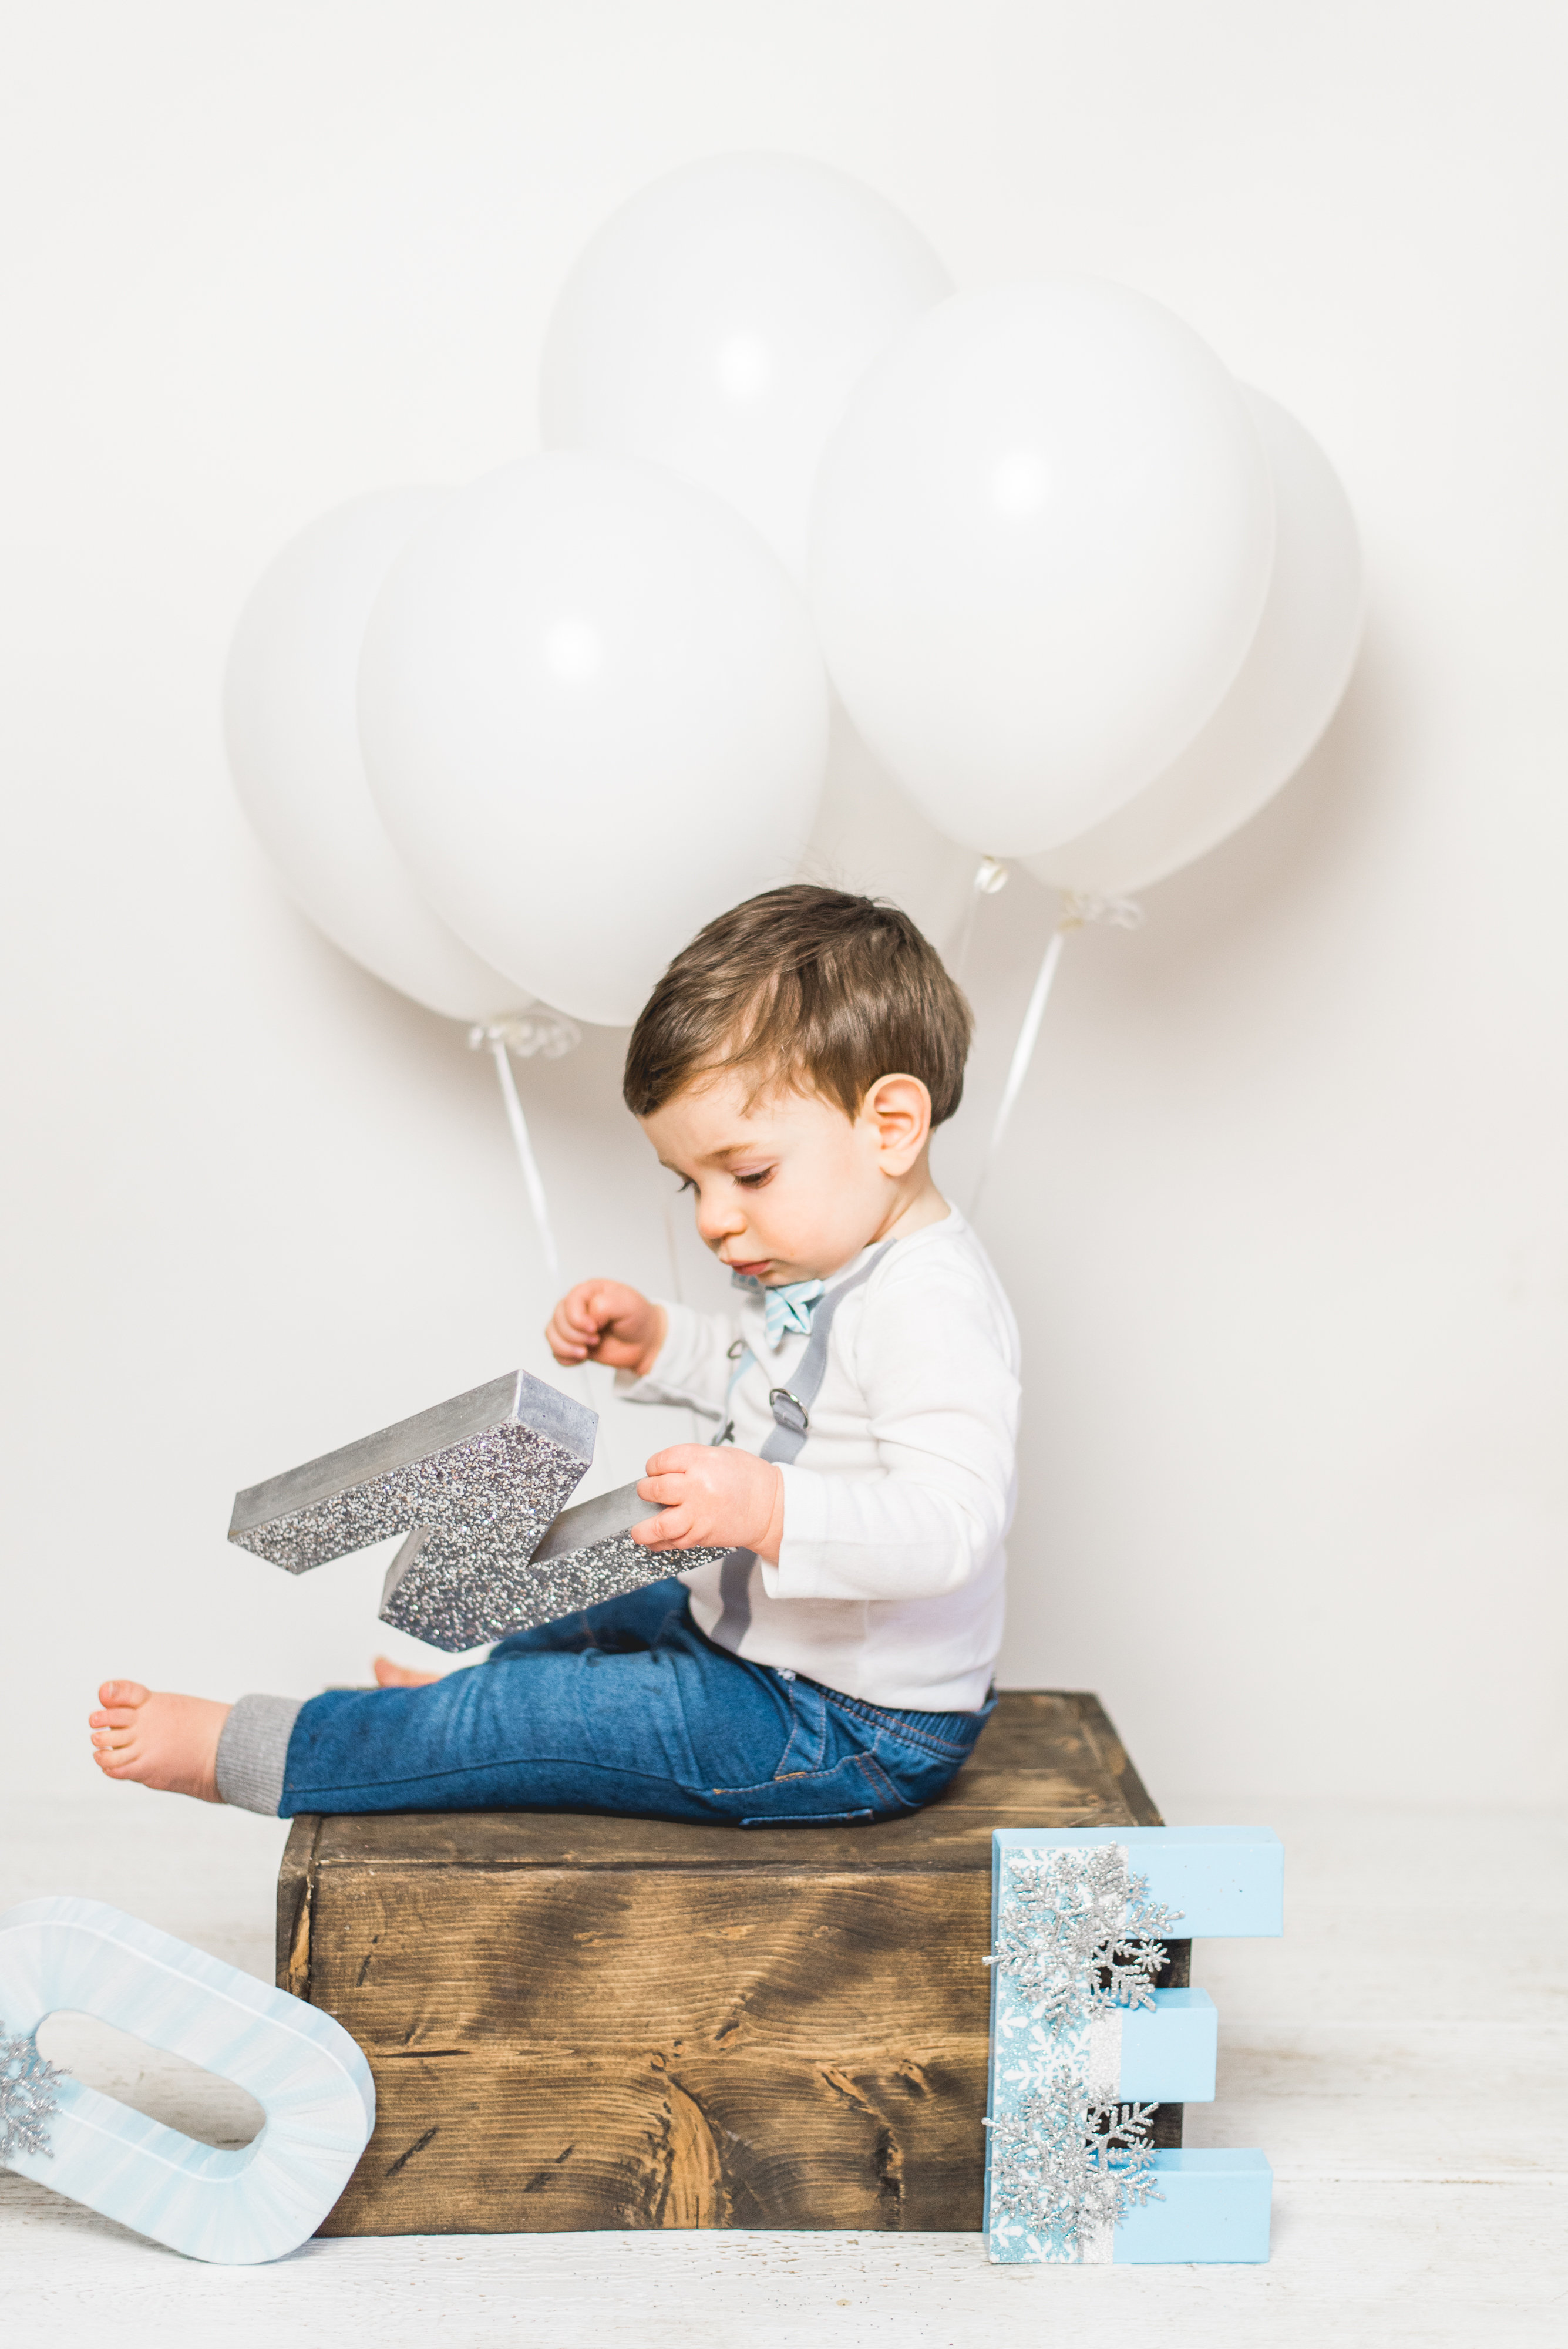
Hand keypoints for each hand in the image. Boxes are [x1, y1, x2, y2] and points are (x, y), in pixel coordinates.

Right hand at [546, 1280, 666, 1374]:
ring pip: (552, 1335)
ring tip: (586, 1352)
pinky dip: (565, 1358)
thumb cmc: (638, 1318)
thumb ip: (604, 1305)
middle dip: (575, 1335)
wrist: (645, 1342)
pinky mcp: (572, 1343)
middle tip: (595, 1340)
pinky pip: (555, 1351)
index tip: (594, 1329)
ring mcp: (573, 1325)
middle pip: (558, 1320)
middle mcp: (577, 1306)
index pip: (569, 1303)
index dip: (577, 1319)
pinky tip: (581, 1358)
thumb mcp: (628, 1304)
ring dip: (567, 1347)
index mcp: (588, 1291)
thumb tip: (587, 1317)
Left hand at [633, 1446, 784, 1562]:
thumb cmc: (749, 1480)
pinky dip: (661, 1543)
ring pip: (658, 1525)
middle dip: (645, 1491)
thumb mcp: (719, 1455)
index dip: (653, 1467)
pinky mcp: (702, 1535)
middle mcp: (696, 1487)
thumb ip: (690, 1461)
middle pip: (654, 1489)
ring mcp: (698, 1514)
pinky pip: (674, 1542)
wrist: (772, 1507)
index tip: (654, 1471)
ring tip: (638, 1530)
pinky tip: (656, 1540)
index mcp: (701, 1461)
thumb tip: (664, 1471)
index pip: (660, 1462)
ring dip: (643, 1528)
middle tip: (647, 1493)